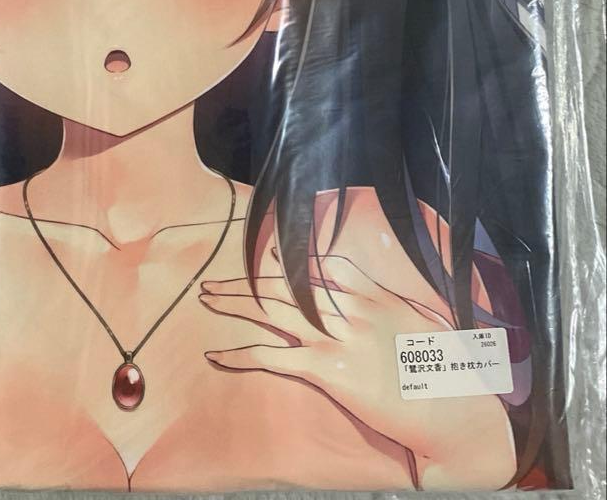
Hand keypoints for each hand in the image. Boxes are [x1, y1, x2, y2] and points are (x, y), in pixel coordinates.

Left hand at [199, 254, 515, 488]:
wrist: (457, 411)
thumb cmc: (446, 374)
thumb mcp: (421, 324)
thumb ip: (389, 305)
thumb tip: (369, 297)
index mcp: (373, 294)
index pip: (319, 264)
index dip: (284, 257)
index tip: (258, 252)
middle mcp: (351, 307)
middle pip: (286, 283)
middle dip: (246, 279)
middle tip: (214, 278)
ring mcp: (338, 336)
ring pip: (273, 309)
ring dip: (235, 301)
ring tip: (206, 297)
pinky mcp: (329, 369)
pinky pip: (274, 357)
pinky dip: (241, 354)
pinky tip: (217, 354)